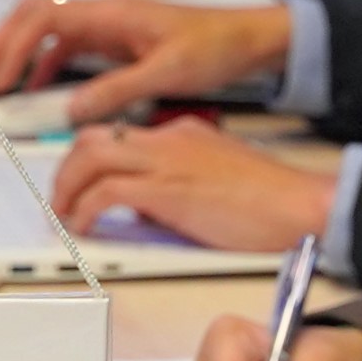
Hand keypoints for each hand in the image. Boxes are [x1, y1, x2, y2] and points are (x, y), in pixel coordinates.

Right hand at [0, 0, 288, 125]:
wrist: (247, 39)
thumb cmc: (216, 45)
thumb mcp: (167, 73)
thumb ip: (117, 91)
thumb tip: (74, 110)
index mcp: (112, 14)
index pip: (44, 18)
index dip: (12, 46)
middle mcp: (104, 15)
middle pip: (34, 17)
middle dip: (3, 46)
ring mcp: (108, 27)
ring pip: (47, 33)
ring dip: (20, 56)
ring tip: (1, 87)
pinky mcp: (115, 43)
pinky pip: (68, 50)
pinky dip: (47, 68)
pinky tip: (41, 91)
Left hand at [49, 114, 338, 253]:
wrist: (299, 204)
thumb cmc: (271, 199)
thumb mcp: (215, 176)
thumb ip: (177, 181)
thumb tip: (144, 204)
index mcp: (182, 133)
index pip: (119, 135)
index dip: (90, 159)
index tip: (80, 180)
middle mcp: (168, 139)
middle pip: (93, 138)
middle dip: (67, 169)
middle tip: (62, 197)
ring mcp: (166, 162)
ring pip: (89, 158)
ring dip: (68, 188)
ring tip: (65, 213)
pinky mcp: (166, 190)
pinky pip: (105, 193)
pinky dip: (85, 210)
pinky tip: (85, 227)